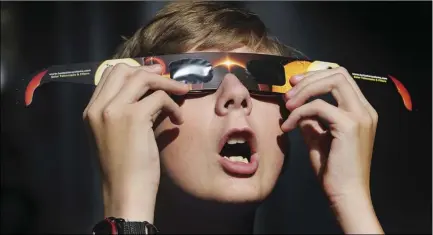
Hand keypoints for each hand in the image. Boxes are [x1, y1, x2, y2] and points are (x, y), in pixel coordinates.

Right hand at [83, 63, 188, 221]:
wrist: (125, 192)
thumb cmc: (124, 169)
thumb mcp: (117, 135)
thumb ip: (127, 111)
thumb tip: (151, 93)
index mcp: (91, 111)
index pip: (109, 75)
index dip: (134, 71)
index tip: (153, 76)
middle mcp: (98, 107)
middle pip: (123, 70)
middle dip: (149, 71)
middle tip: (168, 78)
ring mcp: (113, 110)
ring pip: (142, 78)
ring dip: (166, 83)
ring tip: (181, 92)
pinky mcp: (133, 117)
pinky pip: (159, 97)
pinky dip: (173, 105)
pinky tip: (178, 120)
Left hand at [281, 67, 382, 232]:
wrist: (346, 195)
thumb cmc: (334, 171)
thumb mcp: (319, 138)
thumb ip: (311, 120)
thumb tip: (297, 107)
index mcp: (361, 112)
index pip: (341, 78)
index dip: (316, 76)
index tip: (295, 85)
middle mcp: (365, 110)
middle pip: (338, 73)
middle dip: (309, 79)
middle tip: (289, 93)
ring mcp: (360, 116)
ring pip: (332, 81)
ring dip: (305, 91)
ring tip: (287, 105)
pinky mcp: (349, 126)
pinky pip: (318, 106)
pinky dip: (299, 113)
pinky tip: (288, 126)